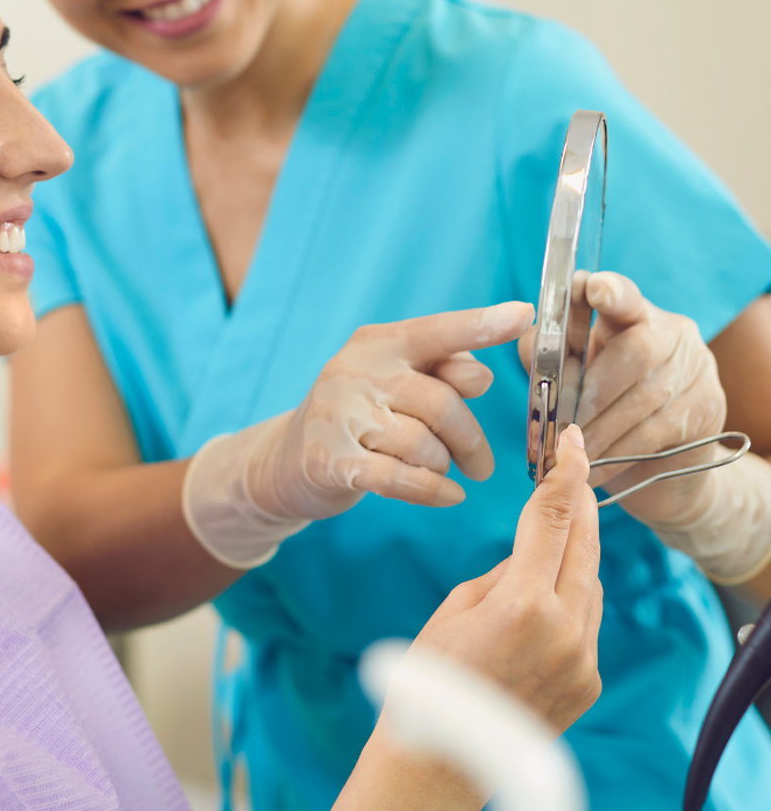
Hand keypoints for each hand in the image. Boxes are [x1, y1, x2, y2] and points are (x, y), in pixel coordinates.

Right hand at [248, 301, 534, 519]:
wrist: (287, 460)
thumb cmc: (360, 418)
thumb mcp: (397, 384)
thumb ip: (441, 373)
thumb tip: (481, 374)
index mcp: (379, 343)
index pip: (436, 331)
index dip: (480, 325)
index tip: (523, 315)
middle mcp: (355, 369)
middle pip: (441, 402)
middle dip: (470, 440)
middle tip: (481, 466)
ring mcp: (338, 413)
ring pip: (423, 444)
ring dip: (442, 466)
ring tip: (438, 471)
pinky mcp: (329, 458)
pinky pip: (400, 478)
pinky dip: (432, 491)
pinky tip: (446, 496)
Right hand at [411, 425, 601, 733]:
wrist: (441, 762)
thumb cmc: (428, 680)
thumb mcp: (456, 608)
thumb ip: (504, 576)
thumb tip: (532, 558)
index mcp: (522, 603)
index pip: (554, 520)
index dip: (566, 475)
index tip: (573, 443)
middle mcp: (564, 629)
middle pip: (583, 546)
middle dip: (579, 504)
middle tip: (574, 466)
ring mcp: (582, 659)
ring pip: (589, 585)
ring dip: (573, 554)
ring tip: (552, 532)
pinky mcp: (587, 681)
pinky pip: (585, 622)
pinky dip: (569, 599)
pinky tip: (543, 596)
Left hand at [519, 271, 725, 527]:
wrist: (660, 462)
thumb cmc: (603, 407)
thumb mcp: (571, 374)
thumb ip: (548, 356)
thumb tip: (533, 347)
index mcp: (632, 314)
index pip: (623, 295)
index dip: (610, 291)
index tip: (593, 289)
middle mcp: (671, 333)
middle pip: (637, 350)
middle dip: (594, 389)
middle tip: (564, 422)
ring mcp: (696, 368)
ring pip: (646, 396)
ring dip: (601, 429)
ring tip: (571, 451)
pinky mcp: (708, 407)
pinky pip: (657, 431)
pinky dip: (617, 452)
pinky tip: (594, 468)